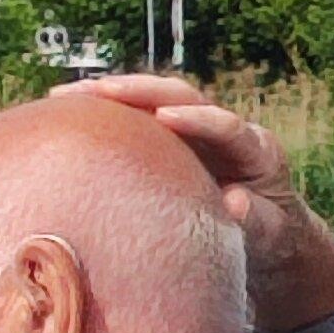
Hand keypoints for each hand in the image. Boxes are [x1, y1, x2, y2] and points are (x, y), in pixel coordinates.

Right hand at [60, 76, 333, 332]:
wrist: (266, 241)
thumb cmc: (271, 242)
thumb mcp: (272, 237)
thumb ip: (257, 221)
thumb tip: (233, 201)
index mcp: (257, 151)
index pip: (228, 126)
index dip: (199, 119)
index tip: (168, 117)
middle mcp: (224, 131)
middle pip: (183, 96)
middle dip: (140, 91)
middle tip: (98, 90)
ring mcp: (195, 133)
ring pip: (153, 101)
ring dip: (110, 95)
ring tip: (61, 97)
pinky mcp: (170, 143)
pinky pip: (136, 121)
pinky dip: (103, 116)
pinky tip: (62, 116)